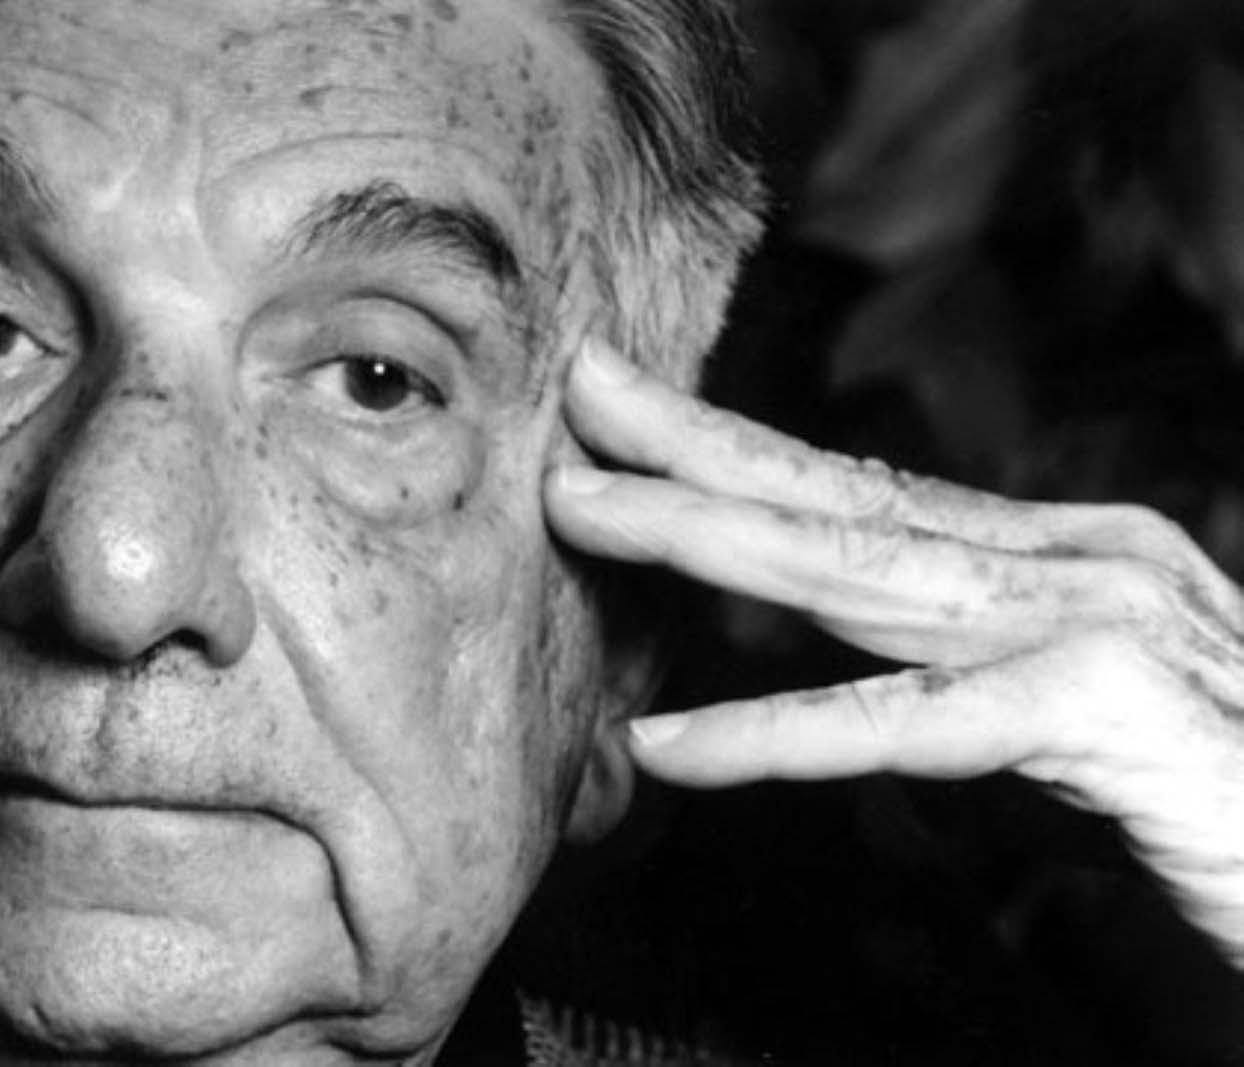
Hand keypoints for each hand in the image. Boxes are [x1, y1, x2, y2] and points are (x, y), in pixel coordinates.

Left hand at [544, 339, 1243, 967]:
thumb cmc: (1224, 800)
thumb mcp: (1074, 714)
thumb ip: (970, 670)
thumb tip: (862, 653)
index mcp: (1057, 558)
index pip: (863, 492)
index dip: (733, 449)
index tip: (619, 409)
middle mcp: (1074, 564)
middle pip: (845, 503)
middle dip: (694, 450)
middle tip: (572, 396)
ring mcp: (1097, 624)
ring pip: (860, 579)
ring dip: (704, 542)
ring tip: (579, 511)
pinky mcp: (1109, 713)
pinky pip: (912, 729)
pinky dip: (781, 738)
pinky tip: (669, 743)